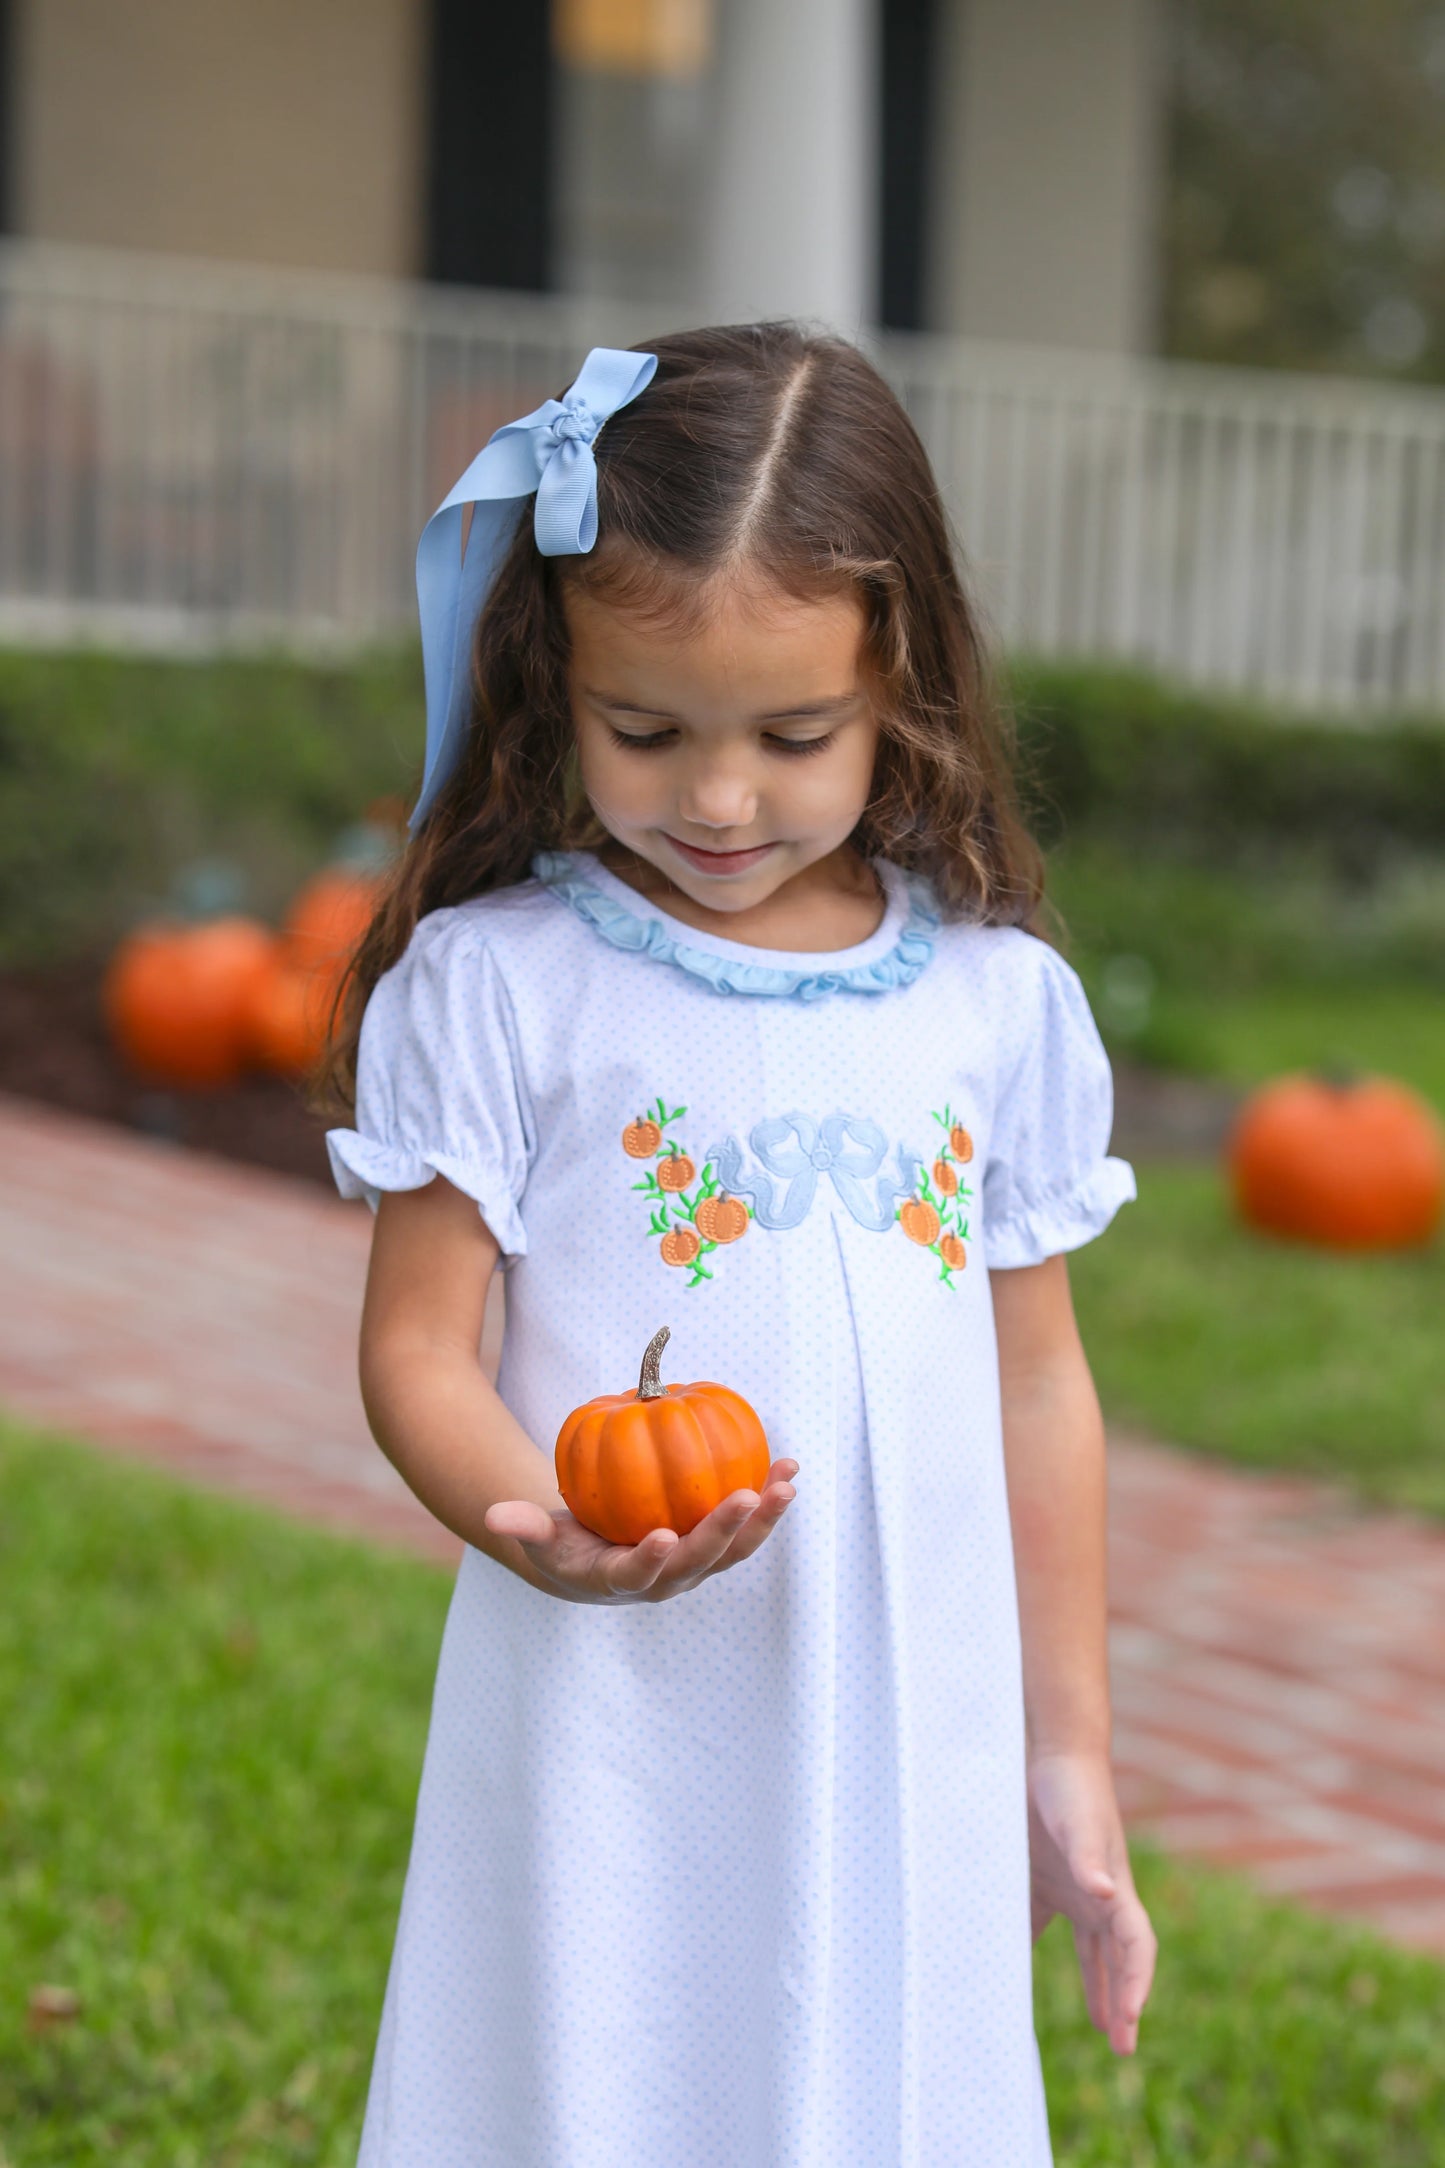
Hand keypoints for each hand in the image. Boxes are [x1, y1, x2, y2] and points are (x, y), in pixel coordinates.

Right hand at [483, 1458, 798, 1604]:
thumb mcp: (541, 1539)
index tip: (662, 1536)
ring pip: (736, 1548)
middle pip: (701, 1561)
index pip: (639, 1574)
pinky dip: (768, 1501)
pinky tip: (788, 1467)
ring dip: (764, 1517)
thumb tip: (495, 1517)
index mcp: (622, 1581)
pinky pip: (746, 1526)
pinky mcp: (716, 1549)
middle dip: (725, 1531)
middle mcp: (667, 1581)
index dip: (651, 1559)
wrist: (598, 1566)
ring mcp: (697, 1568)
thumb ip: (523, 1528)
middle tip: (746, 1495)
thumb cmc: (567, 1546)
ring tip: (787, 1481)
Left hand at [1027, 1749, 1156, 2054]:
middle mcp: (1101, 1897)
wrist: (1054, 1754)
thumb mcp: (1080, 1824)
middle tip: (1124, 2047)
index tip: (1129, 2019)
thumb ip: (1090, 1858)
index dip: (1135, 1983)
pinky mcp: (1048, 1881)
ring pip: (1093, 1952)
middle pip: (1120, 1960)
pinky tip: (1023, 1975)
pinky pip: (1047, 1926)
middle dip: (1124, 2003)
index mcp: (1116, 1890)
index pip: (1137, 1948)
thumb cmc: (1072, 1789)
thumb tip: (1105, 1894)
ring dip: (1098, 1988)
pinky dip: (1041, 1951)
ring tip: (1103, 2030)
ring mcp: (1076, 1891)